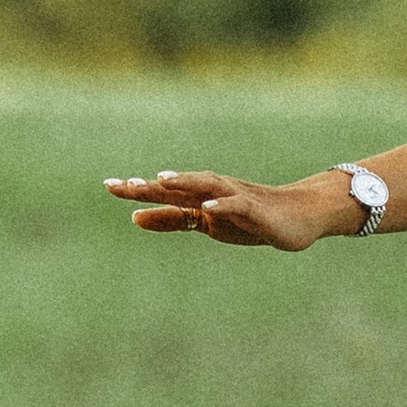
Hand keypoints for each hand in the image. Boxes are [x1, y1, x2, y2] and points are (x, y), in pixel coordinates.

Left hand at [105, 169, 348, 249]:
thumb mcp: (204, 225)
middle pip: (178, 186)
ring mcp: (234, 198)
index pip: (164, 192)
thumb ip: (171, 220)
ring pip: (205, 186)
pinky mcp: (254, 210)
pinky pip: (236, 206)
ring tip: (161, 181)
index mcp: (197, 197)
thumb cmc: (248, 220)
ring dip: (184, 182)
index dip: (137, 189)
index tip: (108, 185)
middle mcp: (212, 192)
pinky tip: (206, 208)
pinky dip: (221, 205)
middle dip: (151, 186)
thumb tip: (134, 218)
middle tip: (122, 185)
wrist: (298, 217)